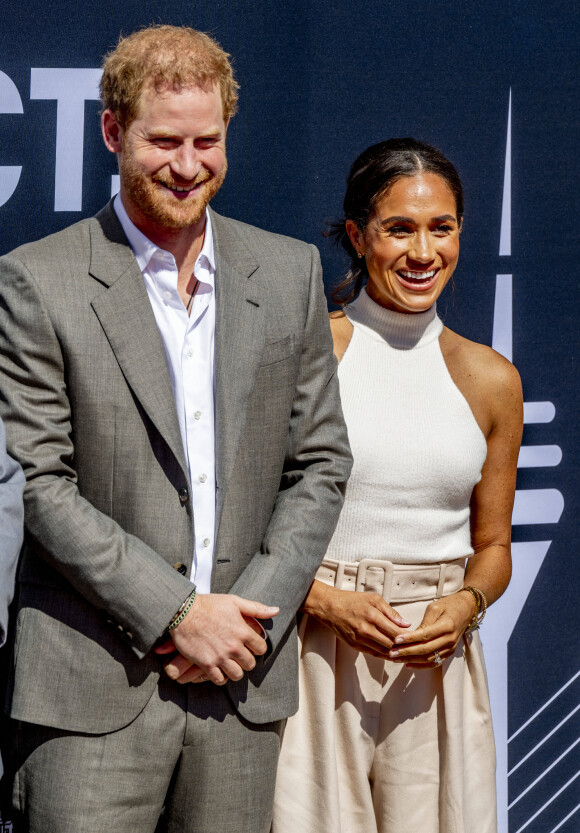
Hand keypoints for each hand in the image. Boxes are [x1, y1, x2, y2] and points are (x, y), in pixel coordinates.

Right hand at [153, 594, 277, 684]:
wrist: (183, 612)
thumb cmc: (209, 605)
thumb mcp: (234, 602)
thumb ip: (256, 608)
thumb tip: (275, 610)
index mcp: (243, 632)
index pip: (261, 649)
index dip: (257, 648)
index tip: (251, 646)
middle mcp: (234, 647)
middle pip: (250, 664)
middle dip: (247, 660)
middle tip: (240, 656)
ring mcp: (220, 657)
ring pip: (237, 675)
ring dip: (235, 670)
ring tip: (230, 664)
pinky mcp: (207, 664)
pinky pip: (220, 679)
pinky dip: (220, 677)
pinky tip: (218, 669)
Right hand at [304, 580, 409, 657]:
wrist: (329, 606)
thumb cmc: (351, 600)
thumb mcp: (374, 599)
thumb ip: (391, 612)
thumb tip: (405, 624)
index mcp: (373, 616)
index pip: (395, 632)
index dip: (407, 637)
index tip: (415, 638)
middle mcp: (366, 630)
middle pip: (391, 644)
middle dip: (403, 647)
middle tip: (412, 647)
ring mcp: (359, 639)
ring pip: (383, 652)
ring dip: (394, 653)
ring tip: (404, 652)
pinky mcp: (354, 645)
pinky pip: (373, 653)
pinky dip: (383, 654)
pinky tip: (390, 653)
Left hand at [387, 590, 474, 667]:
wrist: (466, 609)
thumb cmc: (448, 605)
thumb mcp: (434, 608)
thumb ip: (424, 622)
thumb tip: (410, 636)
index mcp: (446, 625)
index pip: (425, 635)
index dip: (410, 639)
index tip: (395, 640)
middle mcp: (450, 639)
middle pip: (426, 649)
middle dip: (407, 652)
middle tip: (391, 653)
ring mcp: (451, 647)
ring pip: (429, 658)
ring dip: (411, 660)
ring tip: (396, 658)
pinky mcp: (450, 652)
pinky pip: (435, 662)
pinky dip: (421, 665)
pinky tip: (408, 664)